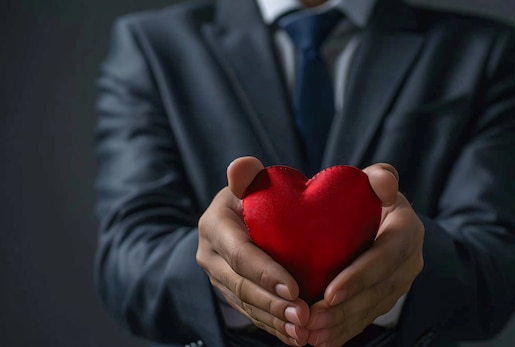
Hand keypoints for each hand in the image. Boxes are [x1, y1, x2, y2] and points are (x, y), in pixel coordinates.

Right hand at [196, 157, 309, 345]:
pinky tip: (294, 336)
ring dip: (273, 321)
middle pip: (240, 285)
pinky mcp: (230, 292)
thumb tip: (241, 167)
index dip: (265, 273)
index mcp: (215, 225)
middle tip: (302, 316)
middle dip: (271, 304)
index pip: (239, 253)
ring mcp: (218, 277)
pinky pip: (249, 314)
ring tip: (302, 331)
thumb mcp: (252, 182)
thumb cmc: (259, 194)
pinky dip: (271, 326)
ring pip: (245, 304)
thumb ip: (248, 176)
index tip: (294, 289)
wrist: (250, 213)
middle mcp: (210, 254)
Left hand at [306, 163, 424, 346]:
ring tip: (311, 335)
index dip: (360, 276)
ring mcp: (398, 284)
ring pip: (370, 311)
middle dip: (345, 310)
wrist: (379, 217)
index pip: (386, 256)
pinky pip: (365, 319)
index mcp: (407, 231)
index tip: (330, 292)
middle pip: (378, 291)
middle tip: (311, 320)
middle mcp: (408, 262)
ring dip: (340, 326)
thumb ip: (382, 177)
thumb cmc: (370, 195)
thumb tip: (386, 188)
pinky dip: (342, 333)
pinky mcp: (385, 299)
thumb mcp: (378, 179)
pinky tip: (320, 342)